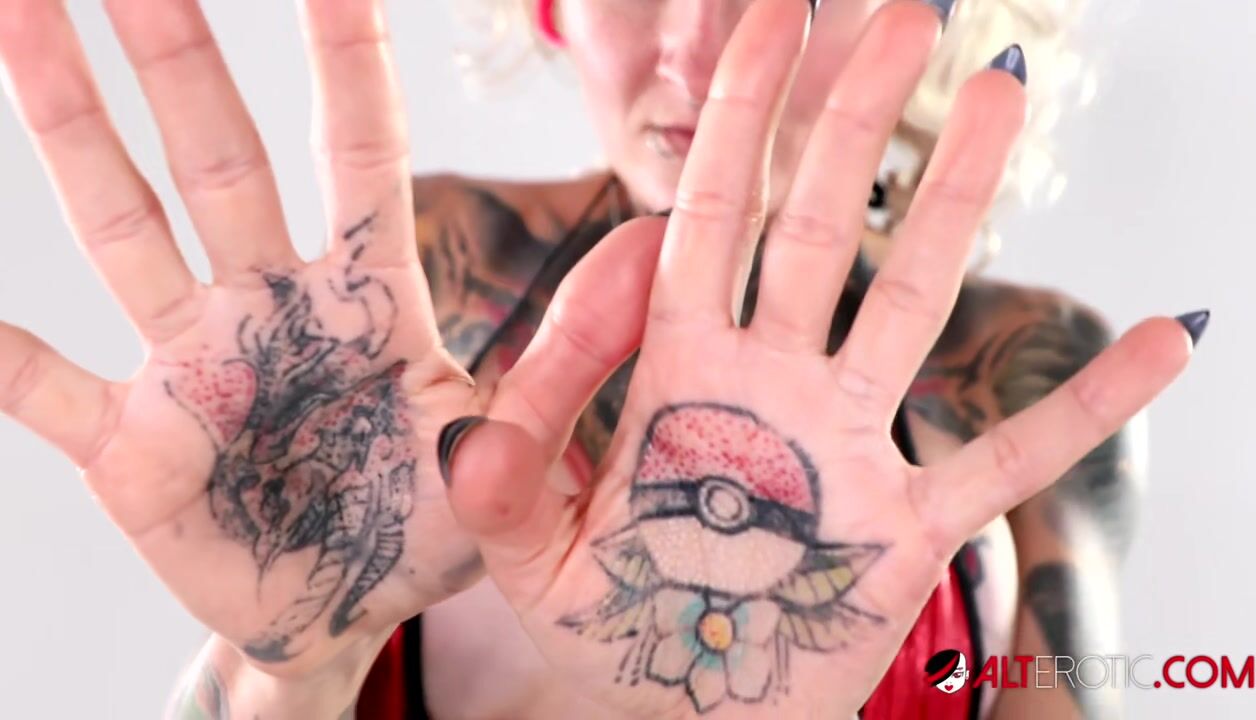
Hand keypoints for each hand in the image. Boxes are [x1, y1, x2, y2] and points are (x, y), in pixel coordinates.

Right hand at [0, 0, 656, 677]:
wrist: (344, 615)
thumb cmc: (425, 527)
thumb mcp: (503, 449)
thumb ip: (563, 360)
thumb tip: (650, 255)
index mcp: (364, 299)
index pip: (357, 151)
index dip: (343, 59)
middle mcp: (268, 306)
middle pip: (215, 155)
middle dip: (173, 53)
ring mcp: (189, 367)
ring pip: (122, 223)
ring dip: (69, 124)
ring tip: (23, 12)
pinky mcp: (130, 445)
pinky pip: (45, 386)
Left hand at [441, 0, 1193, 715]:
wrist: (683, 709)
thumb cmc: (607, 626)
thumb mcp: (529, 555)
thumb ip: (506, 487)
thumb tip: (465, 442)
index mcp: (675, 371)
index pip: (705, 216)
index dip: (734, 120)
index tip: (764, 21)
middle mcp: (768, 383)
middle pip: (813, 229)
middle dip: (849, 123)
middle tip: (900, 14)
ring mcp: (845, 447)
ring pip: (910, 305)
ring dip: (956, 204)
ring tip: (1002, 96)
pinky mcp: (902, 531)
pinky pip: (1005, 462)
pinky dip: (1083, 409)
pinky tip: (1160, 340)